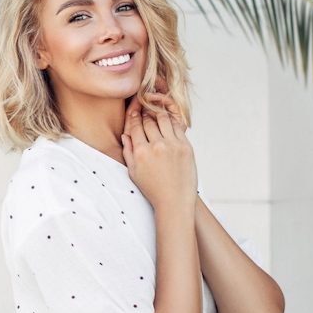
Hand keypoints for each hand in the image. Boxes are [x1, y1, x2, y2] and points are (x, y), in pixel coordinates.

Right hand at [121, 92, 196, 210]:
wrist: (174, 201)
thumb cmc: (153, 189)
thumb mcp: (133, 172)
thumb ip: (128, 152)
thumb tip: (125, 135)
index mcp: (141, 152)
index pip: (135, 127)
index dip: (134, 117)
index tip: (134, 112)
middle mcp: (156, 146)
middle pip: (149, 121)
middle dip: (145, 115)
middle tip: (145, 111)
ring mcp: (173, 145)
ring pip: (164, 120)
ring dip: (159, 115)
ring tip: (156, 114)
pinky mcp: (186, 147)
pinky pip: (178, 127)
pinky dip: (172, 122)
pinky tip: (169, 122)